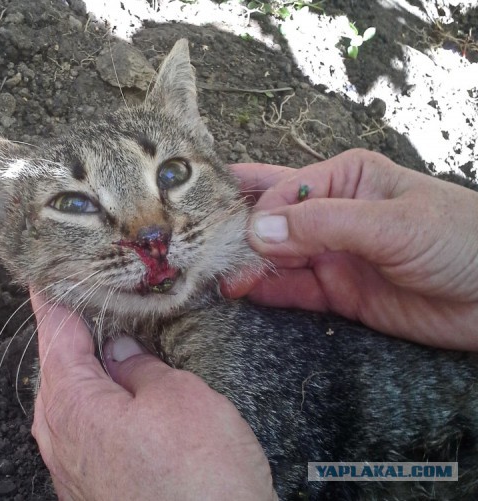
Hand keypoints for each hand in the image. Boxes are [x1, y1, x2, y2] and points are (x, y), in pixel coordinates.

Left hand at [30, 292, 277, 499]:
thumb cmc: (198, 478)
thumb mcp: (177, 398)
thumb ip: (140, 367)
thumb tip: (119, 351)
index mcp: (70, 402)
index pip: (54, 331)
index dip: (54, 296)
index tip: (48, 268)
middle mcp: (58, 435)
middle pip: (56, 365)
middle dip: (69, 329)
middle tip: (85, 293)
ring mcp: (72, 465)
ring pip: (72, 397)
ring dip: (85, 364)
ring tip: (106, 334)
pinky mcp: (93, 485)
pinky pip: (86, 425)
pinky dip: (97, 397)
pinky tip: (119, 389)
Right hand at [225, 149, 477, 350]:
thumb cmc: (460, 239)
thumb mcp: (392, 222)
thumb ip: (324, 225)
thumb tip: (259, 229)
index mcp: (347, 178)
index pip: (286, 189)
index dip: (256, 209)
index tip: (234, 232)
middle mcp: (333, 213)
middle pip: (273, 219)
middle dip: (240, 231)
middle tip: (202, 246)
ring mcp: (333, 254)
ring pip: (278, 256)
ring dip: (248, 265)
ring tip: (219, 277)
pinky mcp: (339, 291)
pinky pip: (295, 289)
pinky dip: (268, 291)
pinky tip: (243, 291)